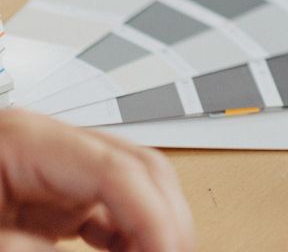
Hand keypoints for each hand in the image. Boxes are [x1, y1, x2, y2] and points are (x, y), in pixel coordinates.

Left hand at [0, 109, 194, 250]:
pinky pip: (111, 211)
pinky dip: (131, 237)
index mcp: (26, 140)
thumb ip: (31, 249)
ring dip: (155, 226)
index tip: (168, 251)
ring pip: (135, 188)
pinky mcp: (53, 201)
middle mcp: (50, 149)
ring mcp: (56, 174)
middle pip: (140, 168)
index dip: (152, 215)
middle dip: (167, 217)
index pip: (117, 168)